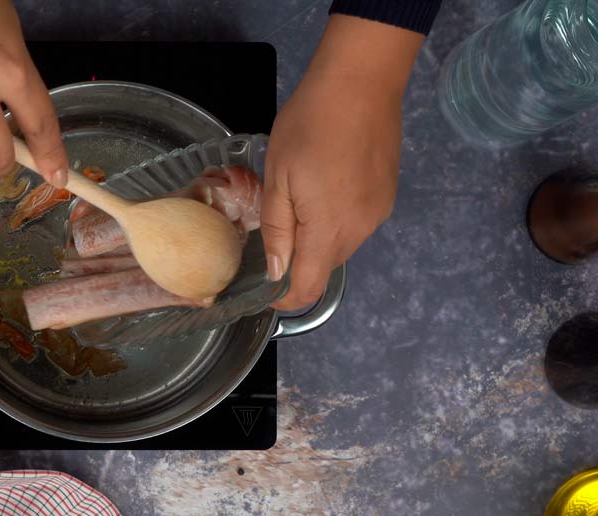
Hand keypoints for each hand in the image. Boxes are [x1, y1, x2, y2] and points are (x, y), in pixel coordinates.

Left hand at [262, 15, 422, 309]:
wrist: (360, 83)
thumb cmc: (308, 126)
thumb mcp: (278, 178)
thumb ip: (277, 230)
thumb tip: (276, 275)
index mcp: (328, 230)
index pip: (308, 288)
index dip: (283, 299)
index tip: (262, 291)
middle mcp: (359, 231)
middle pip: (323, 268)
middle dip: (296, 265)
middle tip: (269, 236)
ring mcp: (377, 214)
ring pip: (339, 246)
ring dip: (315, 240)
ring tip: (295, 205)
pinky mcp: (387, 197)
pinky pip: (355, 225)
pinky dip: (334, 221)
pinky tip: (321, 190)